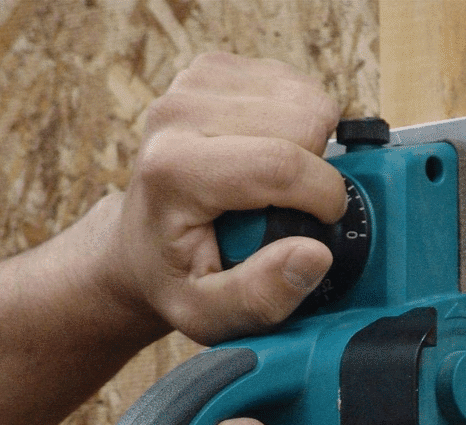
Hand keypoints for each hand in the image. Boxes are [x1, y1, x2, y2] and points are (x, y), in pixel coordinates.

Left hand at [97, 52, 345, 343]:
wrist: (139, 245)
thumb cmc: (175, 279)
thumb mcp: (210, 314)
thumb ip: (262, 296)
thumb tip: (316, 255)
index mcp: (174, 171)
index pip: (280, 164)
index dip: (323, 196)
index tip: (326, 224)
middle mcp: (179, 114)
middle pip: (303, 120)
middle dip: (317, 168)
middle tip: (289, 210)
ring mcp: (194, 83)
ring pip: (306, 97)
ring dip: (311, 145)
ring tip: (275, 186)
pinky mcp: (213, 69)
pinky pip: (294, 85)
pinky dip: (298, 123)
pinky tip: (269, 156)